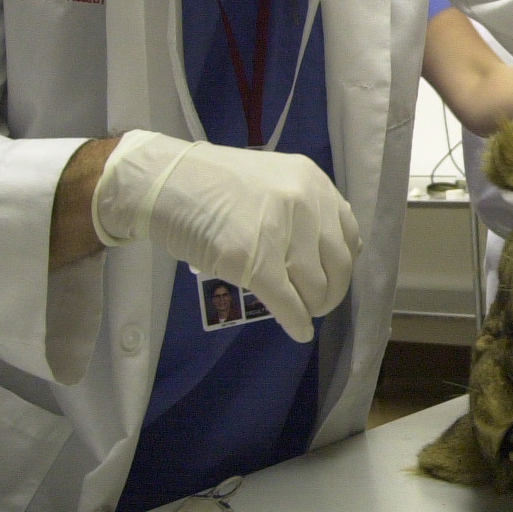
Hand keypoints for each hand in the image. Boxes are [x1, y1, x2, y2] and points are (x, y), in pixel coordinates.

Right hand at [94, 130, 360, 340]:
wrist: (164, 184)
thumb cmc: (212, 185)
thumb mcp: (274, 180)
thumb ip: (308, 209)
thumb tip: (341, 251)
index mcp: (313, 181)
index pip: (348, 234)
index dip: (341, 263)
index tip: (328, 277)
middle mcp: (306, 202)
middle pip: (338, 265)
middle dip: (330, 292)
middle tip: (315, 303)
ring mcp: (281, 231)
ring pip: (315, 287)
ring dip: (311, 307)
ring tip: (298, 311)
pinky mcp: (254, 261)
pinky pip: (288, 302)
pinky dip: (296, 322)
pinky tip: (296, 330)